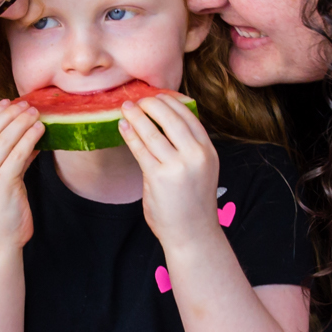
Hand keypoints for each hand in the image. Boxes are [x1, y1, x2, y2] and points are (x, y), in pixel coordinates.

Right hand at [0, 100, 43, 247]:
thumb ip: (6, 160)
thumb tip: (26, 135)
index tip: (6, 103)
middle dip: (9, 115)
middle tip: (26, 104)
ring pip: (4, 140)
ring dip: (21, 123)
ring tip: (35, 113)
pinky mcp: (0, 185)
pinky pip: (17, 154)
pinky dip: (29, 138)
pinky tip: (39, 130)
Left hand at [117, 94, 219, 248]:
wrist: (193, 235)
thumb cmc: (192, 203)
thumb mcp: (201, 170)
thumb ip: (187, 148)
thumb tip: (163, 123)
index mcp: (208, 151)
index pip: (189, 116)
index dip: (171, 102)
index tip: (158, 97)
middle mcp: (196, 156)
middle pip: (171, 118)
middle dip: (152, 104)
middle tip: (139, 100)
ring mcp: (177, 166)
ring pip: (152, 131)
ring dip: (137, 116)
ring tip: (126, 108)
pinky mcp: (158, 177)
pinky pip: (140, 149)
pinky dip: (130, 134)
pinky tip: (123, 126)